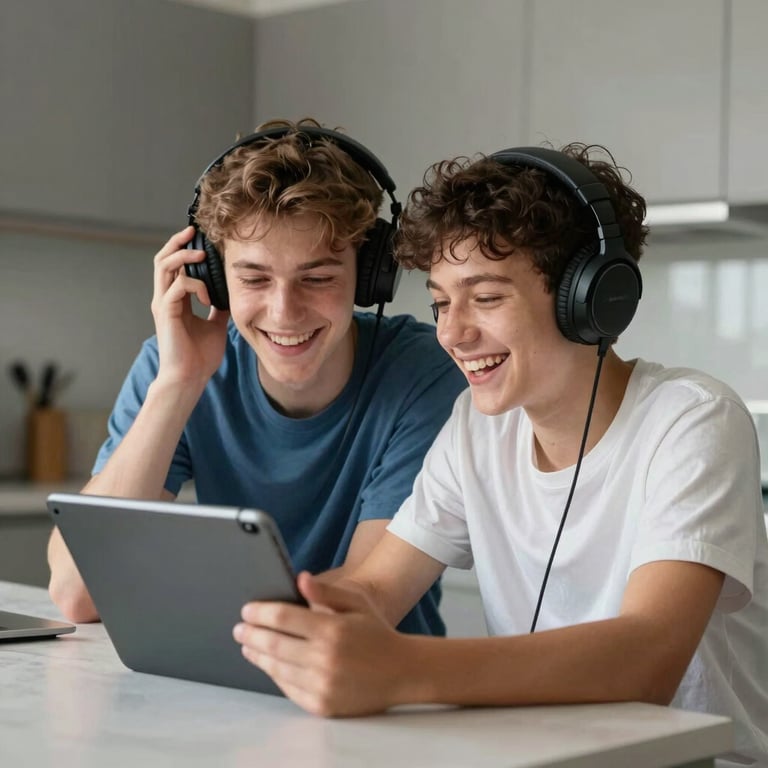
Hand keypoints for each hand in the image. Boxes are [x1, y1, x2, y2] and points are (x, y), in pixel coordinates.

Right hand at [151, 226, 228, 388]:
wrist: (190, 378)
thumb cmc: (200, 356)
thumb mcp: (216, 325)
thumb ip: (219, 306)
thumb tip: (231, 292)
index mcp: (175, 301)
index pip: (174, 266)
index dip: (184, 249)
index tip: (200, 238)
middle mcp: (165, 299)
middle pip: (163, 259)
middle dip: (177, 242)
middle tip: (193, 231)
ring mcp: (163, 305)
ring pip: (164, 266)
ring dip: (183, 256)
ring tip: (201, 254)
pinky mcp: (166, 313)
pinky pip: (177, 286)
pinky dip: (194, 286)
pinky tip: (208, 297)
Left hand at [234, 572, 412, 716]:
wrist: (402, 672)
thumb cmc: (376, 632)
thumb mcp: (356, 602)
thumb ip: (326, 591)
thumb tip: (300, 578)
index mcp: (332, 629)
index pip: (282, 617)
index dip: (260, 612)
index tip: (247, 609)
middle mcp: (325, 659)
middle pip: (273, 644)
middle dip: (251, 634)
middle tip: (239, 628)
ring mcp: (322, 684)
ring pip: (277, 668)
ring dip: (258, 655)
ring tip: (248, 646)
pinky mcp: (322, 704)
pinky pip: (288, 688)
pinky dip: (275, 675)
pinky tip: (269, 664)